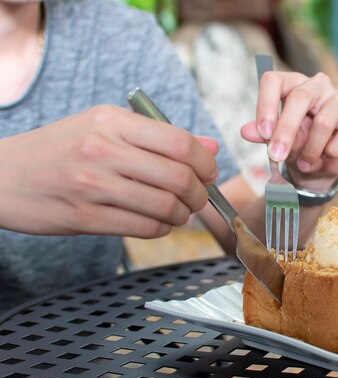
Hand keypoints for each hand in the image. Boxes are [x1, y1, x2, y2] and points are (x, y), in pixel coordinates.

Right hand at [0, 105, 217, 237]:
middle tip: (198, 198)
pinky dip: (161, 229)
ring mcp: (92, 184)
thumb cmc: (57, 150)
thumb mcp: (103, 128)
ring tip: (177, 212)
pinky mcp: (84, 217)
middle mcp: (103, 149)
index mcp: (111, 120)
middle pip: (180, 177)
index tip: (208, 172)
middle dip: (200, 193)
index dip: (205, 162)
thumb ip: (158, 137)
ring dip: (182, 214)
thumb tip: (210, 147)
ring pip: (165, 206)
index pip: (180, 143)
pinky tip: (156, 223)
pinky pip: (143, 228)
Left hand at [240, 71, 337, 190]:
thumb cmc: (297, 146)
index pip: (273, 81)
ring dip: (312, 149)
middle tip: (277, 155)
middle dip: (286, 131)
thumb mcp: (277, 142)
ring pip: (324, 120)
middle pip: (300, 97)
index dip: (266, 105)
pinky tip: (328, 157)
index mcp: (291, 85)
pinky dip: (334, 150)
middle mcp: (316, 85)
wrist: (322, 163)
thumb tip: (246, 131)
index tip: (263, 133)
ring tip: (304, 165)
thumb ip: (263, 135)